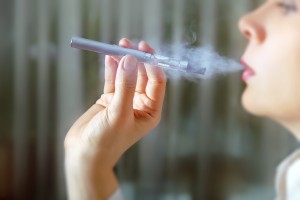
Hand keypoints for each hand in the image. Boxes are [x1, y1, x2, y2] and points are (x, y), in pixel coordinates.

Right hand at [64, 38, 165, 199]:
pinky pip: (113, 79)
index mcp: (150, 111)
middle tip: (130, 43)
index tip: (143, 51)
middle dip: (138, 59)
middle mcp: (140, 104)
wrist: (84, 154)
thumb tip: (130, 59)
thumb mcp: (119, 113)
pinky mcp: (110, 98)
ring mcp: (124, 100)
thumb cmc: (106, 140)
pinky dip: (112, 68)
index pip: (157, 82)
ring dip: (124, 60)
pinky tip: (109, 57)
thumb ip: (126, 86)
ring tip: (119, 45)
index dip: (153, 65)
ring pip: (127, 75)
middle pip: (143, 75)